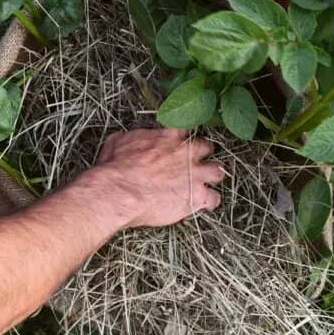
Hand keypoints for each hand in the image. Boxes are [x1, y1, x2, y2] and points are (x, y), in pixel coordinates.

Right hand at [87, 128, 224, 227]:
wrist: (121, 192)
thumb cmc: (116, 169)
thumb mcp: (117, 143)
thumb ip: (132, 138)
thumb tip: (127, 138)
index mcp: (169, 136)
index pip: (185, 128)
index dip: (182, 137)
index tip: (179, 142)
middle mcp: (187, 152)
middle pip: (206, 147)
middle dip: (203, 154)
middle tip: (196, 162)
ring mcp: (195, 174)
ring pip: (217, 171)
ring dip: (213, 176)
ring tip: (207, 182)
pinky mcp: (197, 196)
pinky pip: (214, 199)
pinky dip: (211, 202)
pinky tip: (206, 205)